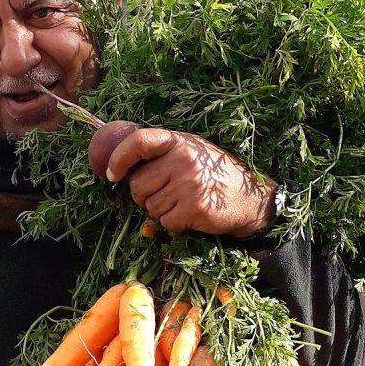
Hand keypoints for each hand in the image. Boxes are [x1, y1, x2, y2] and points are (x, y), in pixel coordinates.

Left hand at [105, 127, 276, 236]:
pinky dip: (174, 224)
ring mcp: (189, 184)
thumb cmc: (217, 175)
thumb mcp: (193, 152)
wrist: (252, 199)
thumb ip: (163, 154)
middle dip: (145, 195)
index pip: (139, 142)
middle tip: (166, 194)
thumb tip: (121, 165)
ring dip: (161, 211)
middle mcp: (183, 160)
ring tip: (183, 203)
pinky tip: (191, 215)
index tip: (112, 174)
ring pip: (150, 207)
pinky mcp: (194, 208)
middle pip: (138, 184)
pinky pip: (166, 222)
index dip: (119, 158)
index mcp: (180, 142)